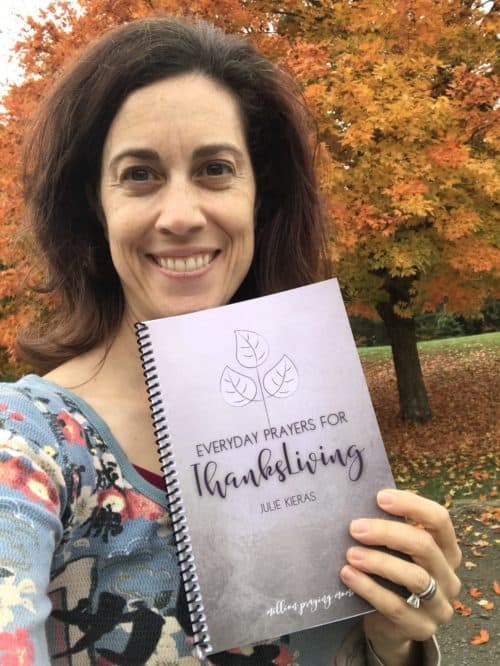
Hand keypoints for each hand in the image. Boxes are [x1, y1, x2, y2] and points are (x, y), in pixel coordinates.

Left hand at [340, 489, 461, 665]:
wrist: (388, 623)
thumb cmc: (390, 574)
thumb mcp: (395, 550)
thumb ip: (388, 528)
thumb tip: (360, 499)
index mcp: (446, 550)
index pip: (440, 520)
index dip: (412, 505)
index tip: (380, 497)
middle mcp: (449, 576)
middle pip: (425, 546)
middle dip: (388, 533)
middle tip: (355, 528)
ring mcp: (439, 605)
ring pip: (415, 578)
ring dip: (379, 562)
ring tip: (350, 554)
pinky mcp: (422, 628)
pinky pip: (396, 607)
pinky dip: (369, 588)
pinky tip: (348, 575)